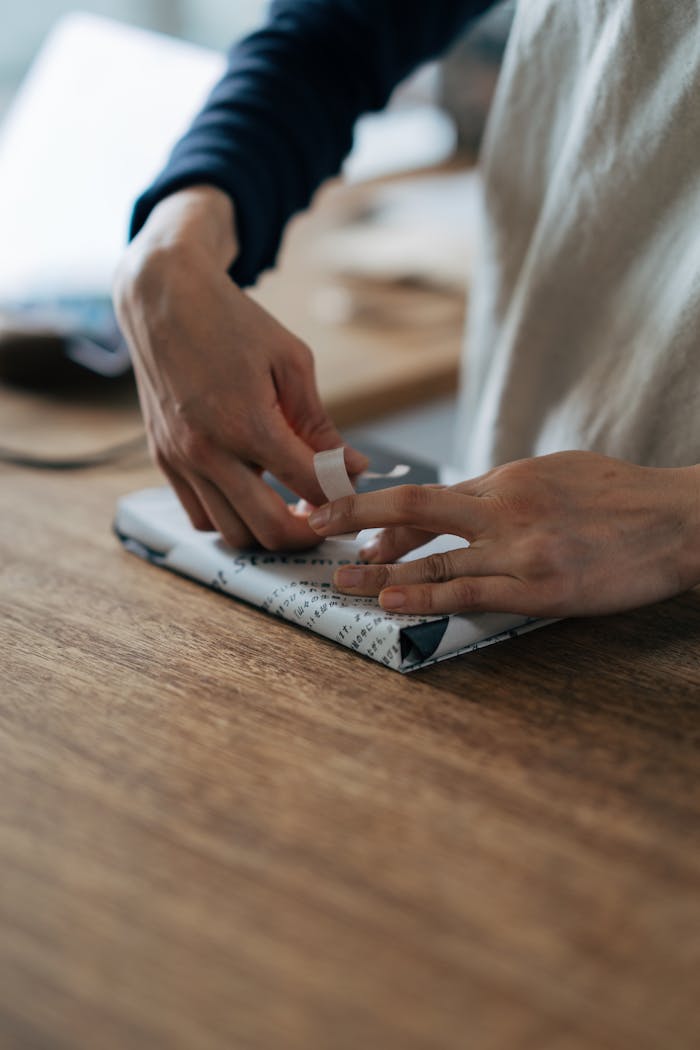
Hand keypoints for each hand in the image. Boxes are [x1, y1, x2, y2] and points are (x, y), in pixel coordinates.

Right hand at [114, 185, 366, 549]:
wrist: (164, 299)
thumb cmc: (233, 322)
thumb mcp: (292, 361)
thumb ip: (319, 423)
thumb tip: (351, 467)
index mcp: (247, 422)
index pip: (307, 485)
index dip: (340, 497)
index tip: (354, 493)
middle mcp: (207, 450)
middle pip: (268, 528)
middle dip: (307, 533)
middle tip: (328, 518)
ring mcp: (180, 459)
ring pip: (232, 533)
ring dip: (267, 529)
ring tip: (290, 507)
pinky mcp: (163, 460)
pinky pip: (199, 516)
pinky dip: (230, 517)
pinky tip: (251, 494)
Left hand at [307, 451, 699, 616]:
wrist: (678, 521)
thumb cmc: (620, 496)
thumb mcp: (555, 473)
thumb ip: (504, 489)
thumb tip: (459, 505)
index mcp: (507, 478)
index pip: (429, 497)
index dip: (380, 509)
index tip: (345, 517)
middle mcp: (504, 507)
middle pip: (415, 509)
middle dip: (358, 520)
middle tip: (316, 531)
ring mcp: (521, 548)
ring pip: (435, 559)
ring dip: (380, 572)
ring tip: (342, 582)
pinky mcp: (541, 587)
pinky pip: (472, 593)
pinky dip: (427, 597)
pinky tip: (394, 603)